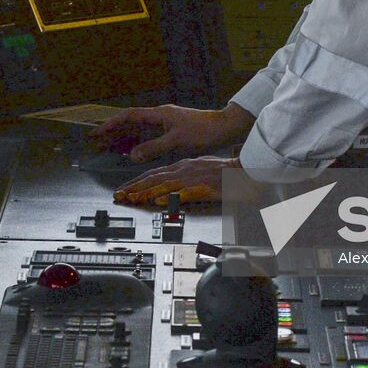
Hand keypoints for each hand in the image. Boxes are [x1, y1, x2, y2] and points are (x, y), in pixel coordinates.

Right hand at [89, 103, 253, 163]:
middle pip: (130, 123)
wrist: (224, 128)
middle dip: (112, 132)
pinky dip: (136, 143)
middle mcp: (160, 117)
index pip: (129, 116)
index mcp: (159, 114)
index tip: (98, 132)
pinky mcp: (171, 132)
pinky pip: (147, 136)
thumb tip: (132, 155)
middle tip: (95, 142)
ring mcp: (165, 124)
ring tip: (106, 147)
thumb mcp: (176, 141)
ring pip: (138, 130)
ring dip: (122, 138)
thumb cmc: (204, 132)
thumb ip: (153, 147)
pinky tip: (130, 151)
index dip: (112, 124)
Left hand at [114, 156, 237, 205]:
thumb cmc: (227, 173)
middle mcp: (185, 169)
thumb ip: (185, 181)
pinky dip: (170, 197)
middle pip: (155, 178)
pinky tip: (160, 202)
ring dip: (146, 193)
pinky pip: (184, 193)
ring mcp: (194, 178)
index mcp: (185, 165)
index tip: (126, 189)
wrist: (248, 169)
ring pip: (164, 186)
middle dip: (135, 187)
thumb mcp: (201, 172)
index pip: (155, 173)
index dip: (138, 181)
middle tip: (120, 195)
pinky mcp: (204, 187)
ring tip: (132, 199)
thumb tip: (169, 193)